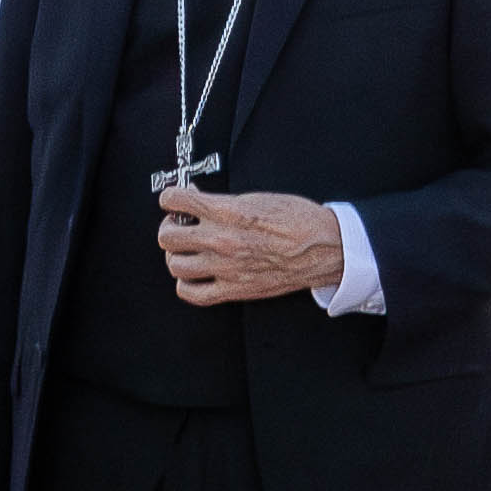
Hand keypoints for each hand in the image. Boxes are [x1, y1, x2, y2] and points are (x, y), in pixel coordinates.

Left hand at [153, 178, 344, 307]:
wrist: (323, 248)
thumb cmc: (298, 220)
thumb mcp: (257, 197)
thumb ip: (223, 201)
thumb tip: (198, 199)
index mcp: (227, 211)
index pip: (174, 200)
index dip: (170, 198)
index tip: (174, 200)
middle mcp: (220, 239)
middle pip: (167, 236)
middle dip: (170, 227)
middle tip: (179, 225)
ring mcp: (224, 267)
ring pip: (174, 265)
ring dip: (176, 255)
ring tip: (186, 250)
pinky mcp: (232, 290)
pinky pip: (192, 293)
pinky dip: (186, 284)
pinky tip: (193, 274)